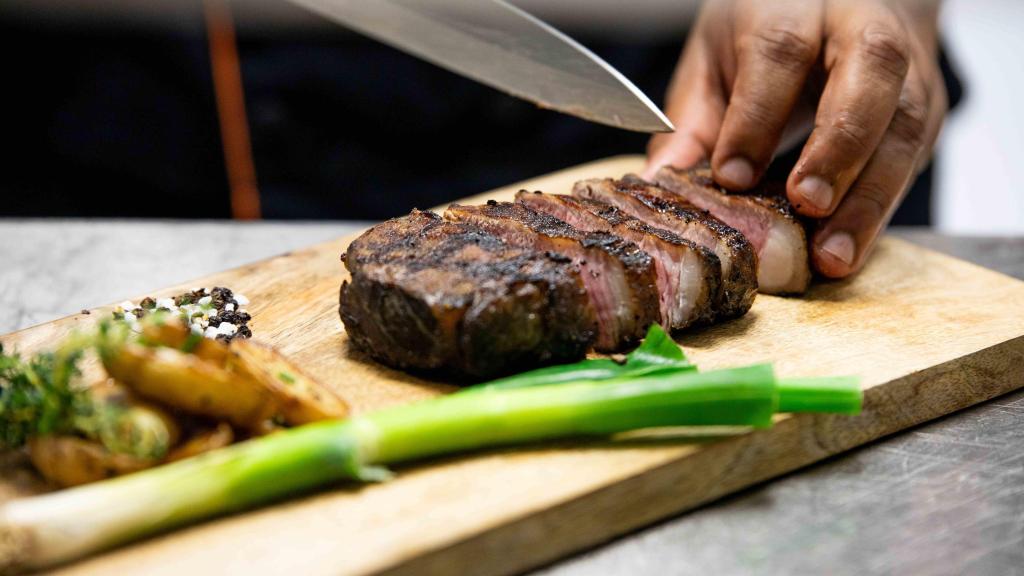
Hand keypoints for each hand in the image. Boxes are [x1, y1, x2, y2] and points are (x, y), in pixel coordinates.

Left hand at [645, 0, 946, 277]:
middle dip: (838, 146)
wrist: (844, 3)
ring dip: (870, 197)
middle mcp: (861, 24)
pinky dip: (882, 208)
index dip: (757, 116)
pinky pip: (916, 155)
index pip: (781, 52)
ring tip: (833, 253)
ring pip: (906, 122)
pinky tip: (852, 246)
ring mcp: (907, 64)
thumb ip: (693, 120)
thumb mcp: (715, 59)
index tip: (732, 176)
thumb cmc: (770, 32)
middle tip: (807, 205)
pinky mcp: (929, 105)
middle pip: (869, 73)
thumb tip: (660, 181)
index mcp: (795, 4)